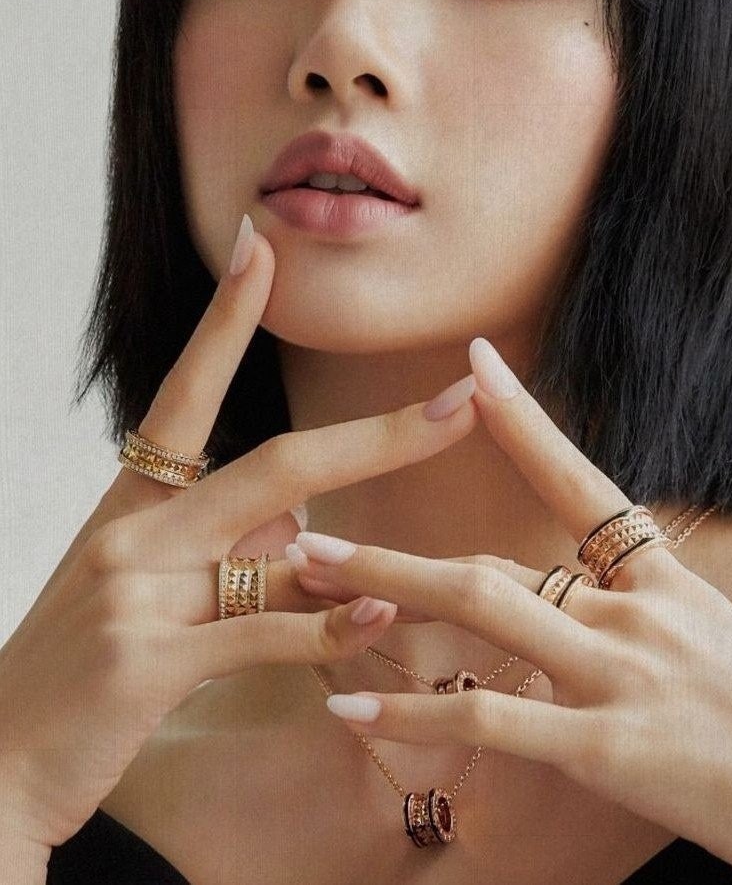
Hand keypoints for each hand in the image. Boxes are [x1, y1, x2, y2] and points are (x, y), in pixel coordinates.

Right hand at [0, 227, 477, 854]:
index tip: (261, 248)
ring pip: (281, 555)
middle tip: (461, 400)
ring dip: (371, 565)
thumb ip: (228, 551)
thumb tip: (311, 531)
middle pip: (278, 466)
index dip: (225, 318)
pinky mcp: (146, 662)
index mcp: (133, 505)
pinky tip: (380, 616)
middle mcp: (135, 533)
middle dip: (379, 436)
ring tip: (444, 574)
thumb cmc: (83, 670)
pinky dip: (328, 630)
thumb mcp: (147, 589)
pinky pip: (261, 635)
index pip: (186, 391)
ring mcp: (137, 593)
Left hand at [290, 338, 731, 882]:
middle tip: (313, 527)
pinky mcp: (606, 747)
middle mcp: (633, 612)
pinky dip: (414, 714)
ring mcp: (617, 674)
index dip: (526, 422)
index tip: (475, 365)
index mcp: (661, 580)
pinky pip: (490, 717)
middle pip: (494, 557)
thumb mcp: (708, 635)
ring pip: (483, 609)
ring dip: (387, 591)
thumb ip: (634, 608)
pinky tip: (350, 709)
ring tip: (313, 580)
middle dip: (397, 549)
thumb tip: (578, 593)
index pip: (580, 482)